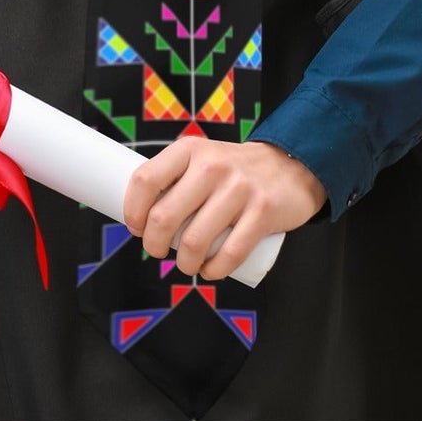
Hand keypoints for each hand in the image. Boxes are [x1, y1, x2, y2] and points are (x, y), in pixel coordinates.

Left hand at [122, 138, 326, 279]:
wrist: (289, 166)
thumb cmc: (233, 170)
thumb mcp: (201, 157)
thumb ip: (175, 178)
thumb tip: (142, 213)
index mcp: (189, 150)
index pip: (145, 179)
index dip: (132, 210)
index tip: (135, 227)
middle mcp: (211, 166)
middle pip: (164, 216)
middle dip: (153, 244)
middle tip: (156, 251)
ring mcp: (238, 189)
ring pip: (194, 241)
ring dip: (184, 263)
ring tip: (186, 264)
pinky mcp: (262, 212)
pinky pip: (230, 254)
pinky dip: (214, 271)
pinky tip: (209, 271)